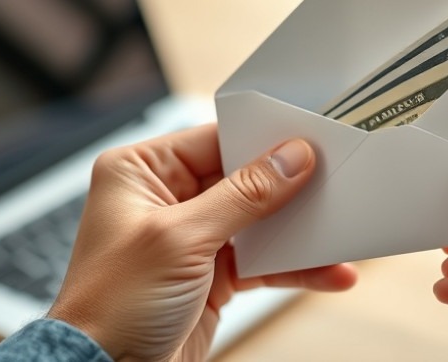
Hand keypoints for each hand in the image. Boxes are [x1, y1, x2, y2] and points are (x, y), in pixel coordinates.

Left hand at [48, 124, 356, 361]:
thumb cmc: (110, 307)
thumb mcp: (181, 240)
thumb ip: (243, 196)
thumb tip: (290, 159)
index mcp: (140, 172)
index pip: (214, 140)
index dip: (262, 141)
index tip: (308, 141)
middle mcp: (165, 198)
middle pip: (243, 178)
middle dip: (288, 187)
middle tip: (333, 181)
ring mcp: (191, 237)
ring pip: (258, 221)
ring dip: (297, 232)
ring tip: (337, 230)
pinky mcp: (212, 274)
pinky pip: (262, 261)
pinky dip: (293, 268)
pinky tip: (326, 271)